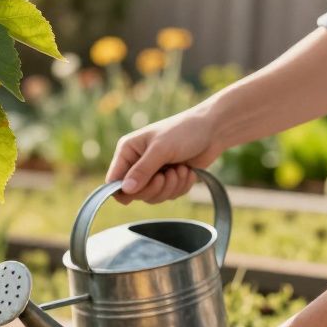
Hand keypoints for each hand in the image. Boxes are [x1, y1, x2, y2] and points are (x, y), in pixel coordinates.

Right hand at [106, 108, 225, 203]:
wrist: (213, 130)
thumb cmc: (184, 131)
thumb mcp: (161, 149)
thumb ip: (142, 171)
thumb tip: (125, 190)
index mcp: (128, 151)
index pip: (114, 181)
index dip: (124, 190)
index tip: (141, 188)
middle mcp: (137, 163)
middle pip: (135, 193)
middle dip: (155, 187)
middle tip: (167, 175)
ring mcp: (153, 173)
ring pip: (154, 196)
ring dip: (171, 186)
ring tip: (180, 169)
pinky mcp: (169, 180)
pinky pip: (169, 195)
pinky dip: (181, 186)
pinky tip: (187, 171)